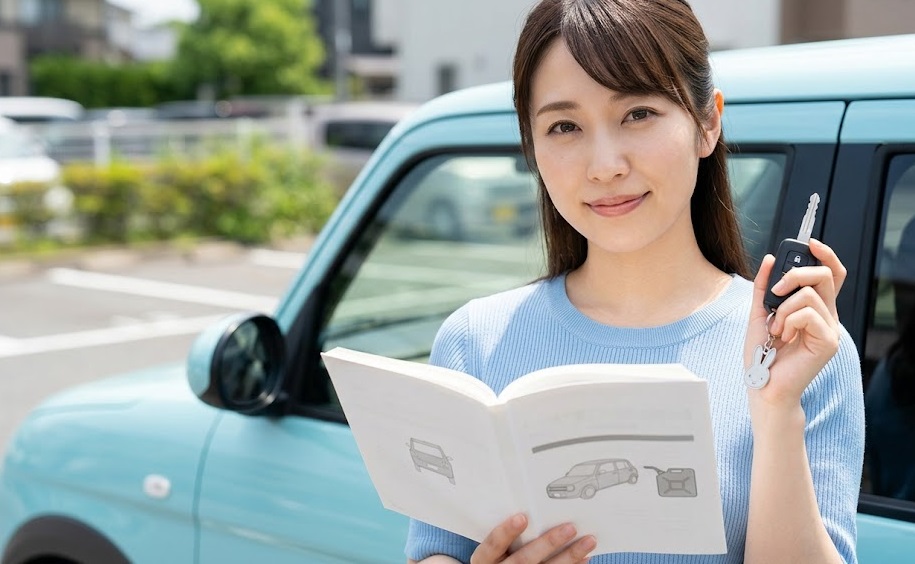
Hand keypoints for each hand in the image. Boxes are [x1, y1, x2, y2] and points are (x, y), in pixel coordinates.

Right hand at [470, 514, 595, 563]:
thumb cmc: (496, 558)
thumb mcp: (493, 549)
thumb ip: (506, 534)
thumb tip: (533, 507)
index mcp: (485, 559)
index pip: (494, 544)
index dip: (507, 531)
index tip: (522, 517)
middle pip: (525, 560)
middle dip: (549, 543)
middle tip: (570, 528)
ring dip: (570, 556)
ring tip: (589, 541)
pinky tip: (585, 558)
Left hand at [745, 238, 846, 405]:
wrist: (762, 385)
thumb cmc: (762, 354)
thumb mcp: (759, 314)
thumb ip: (764, 288)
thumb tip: (770, 260)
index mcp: (814, 308)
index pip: (831, 274)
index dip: (825, 255)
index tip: (810, 243)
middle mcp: (826, 316)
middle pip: (824, 275)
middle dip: (796, 273)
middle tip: (777, 289)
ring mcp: (830, 329)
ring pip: (809, 295)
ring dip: (782, 309)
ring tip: (776, 328)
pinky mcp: (828, 341)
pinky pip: (807, 314)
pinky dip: (787, 321)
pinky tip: (782, 337)